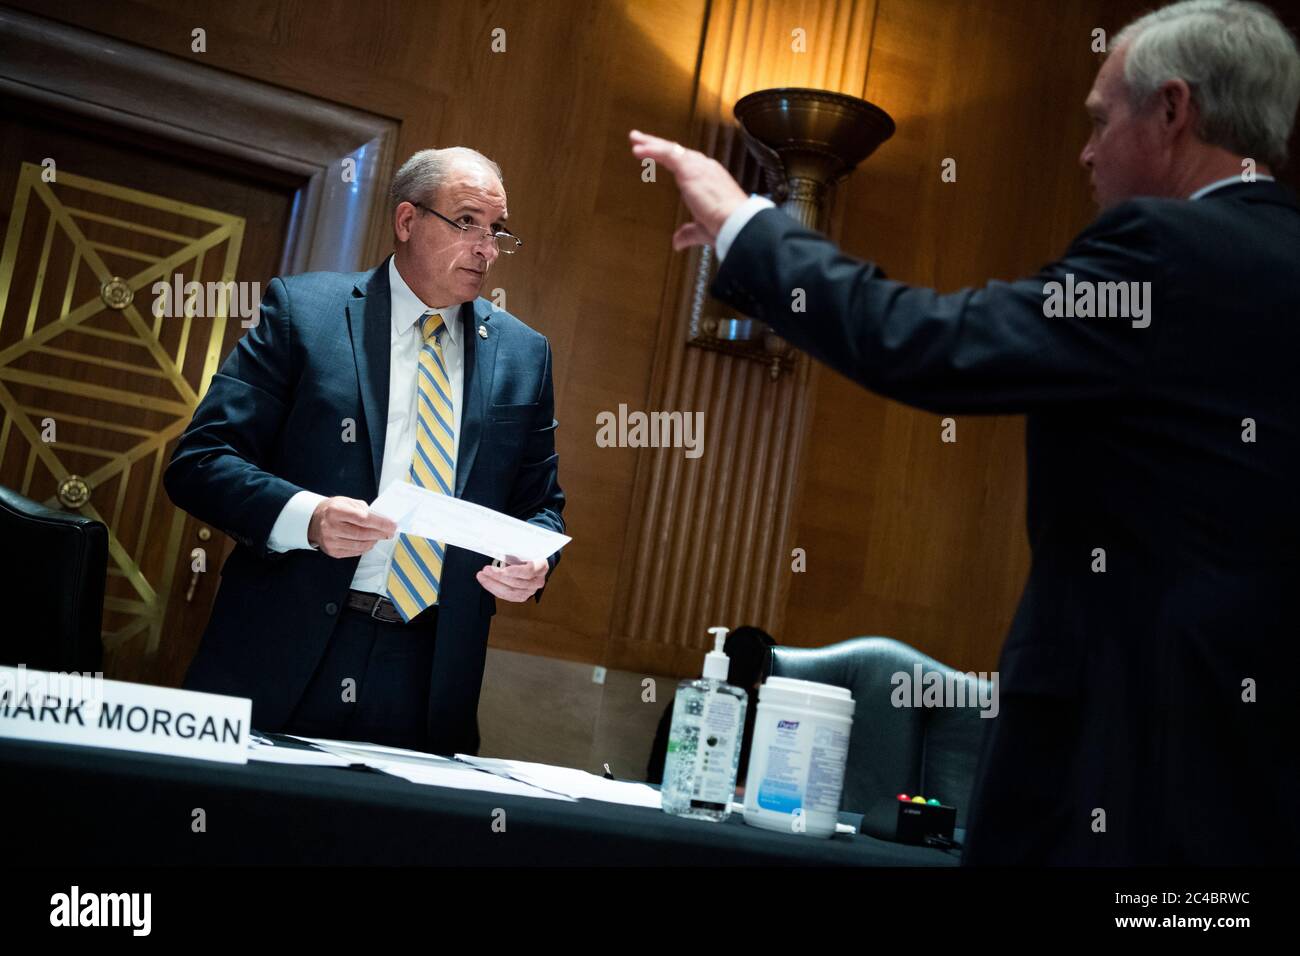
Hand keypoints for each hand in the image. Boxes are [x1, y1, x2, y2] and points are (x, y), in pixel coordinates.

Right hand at [307, 496, 395, 557]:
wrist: (313, 520)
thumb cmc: (333, 509)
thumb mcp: (347, 502)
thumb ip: (364, 509)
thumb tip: (381, 519)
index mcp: (336, 511)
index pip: (363, 519)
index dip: (380, 523)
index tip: (392, 525)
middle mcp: (331, 527)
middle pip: (362, 534)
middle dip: (380, 533)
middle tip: (390, 532)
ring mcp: (331, 541)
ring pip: (360, 545)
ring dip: (374, 541)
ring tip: (380, 536)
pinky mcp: (332, 551)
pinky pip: (354, 552)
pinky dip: (365, 547)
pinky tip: (369, 541)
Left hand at [476, 556, 548, 601]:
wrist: (531, 562)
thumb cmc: (526, 554)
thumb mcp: (522, 550)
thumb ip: (513, 552)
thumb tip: (497, 551)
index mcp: (541, 566)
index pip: (529, 571)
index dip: (515, 571)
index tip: (502, 569)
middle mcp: (538, 581)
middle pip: (517, 583)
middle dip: (499, 577)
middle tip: (486, 570)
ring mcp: (530, 591)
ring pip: (511, 591)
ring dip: (493, 584)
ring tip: (482, 576)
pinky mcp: (522, 596)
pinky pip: (507, 596)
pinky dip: (494, 589)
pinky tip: (486, 582)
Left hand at [629, 130, 747, 249]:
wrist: (736, 222)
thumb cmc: (725, 226)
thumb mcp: (702, 229)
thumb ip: (688, 233)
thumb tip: (677, 242)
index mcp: (709, 178)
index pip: (686, 163)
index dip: (669, 157)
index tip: (656, 154)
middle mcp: (705, 168)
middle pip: (676, 151)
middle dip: (657, 144)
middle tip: (638, 139)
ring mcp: (698, 166)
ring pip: (670, 150)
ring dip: (651, 145)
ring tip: (634, 140)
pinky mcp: (690, 169)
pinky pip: (667, 154)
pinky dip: (651, 151)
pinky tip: (638, 150)